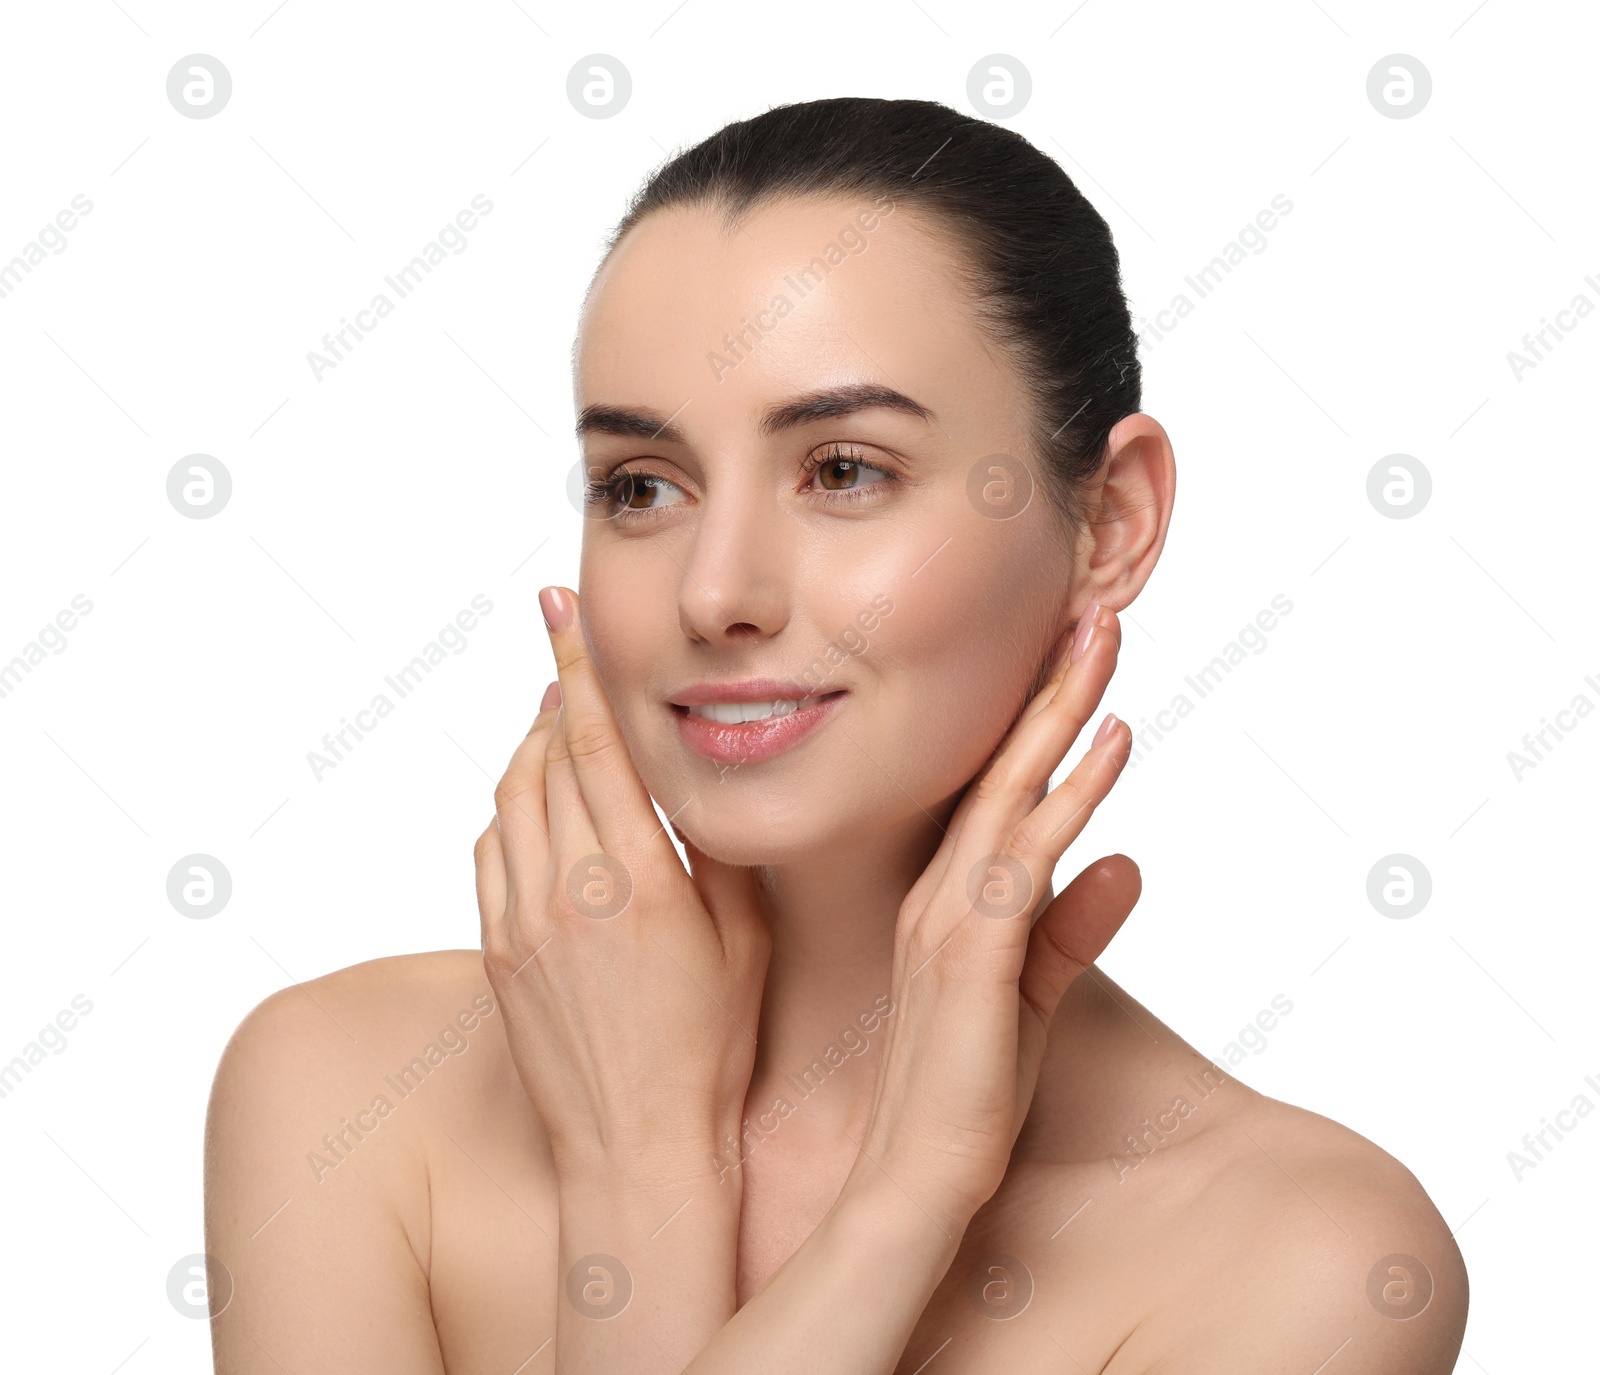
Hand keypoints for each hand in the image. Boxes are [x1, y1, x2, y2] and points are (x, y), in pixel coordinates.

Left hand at [473, 585, 772, 1180]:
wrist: (634, 1145)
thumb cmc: (709, 1048)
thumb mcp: (744, 940)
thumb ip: (712, 853)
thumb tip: (686, 785)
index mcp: (639, 879)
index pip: (595, 744)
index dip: (577, 666)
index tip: (559, 608)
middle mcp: (567, 889)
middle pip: (543, 758)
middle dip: (554, 697)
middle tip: (569, 662)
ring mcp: (519, 921)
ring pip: (507, 799)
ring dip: (531, 752)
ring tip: (559, 731)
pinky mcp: (493, 951)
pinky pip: (487, 853)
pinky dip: (509, 813)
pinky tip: (537, 811)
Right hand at [845, 603, 1138, 1231]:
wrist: (916, 1181)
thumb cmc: (967, 1094)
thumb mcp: (1034, 997)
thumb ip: (1074, 928)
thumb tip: (1127, 865)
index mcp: (948, 899)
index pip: (997, 788)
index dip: (1037, 718)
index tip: (1072, 651)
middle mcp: (943, 892)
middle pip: (1004, 767)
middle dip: (1051, 685)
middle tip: (1092, 609)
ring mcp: (952, 917)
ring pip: (1015, 790)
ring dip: (1064, 712)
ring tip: (1102, 638)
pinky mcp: (975, 954)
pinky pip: (1030, 856)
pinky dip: (1072, 794)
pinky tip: (1112, 743)